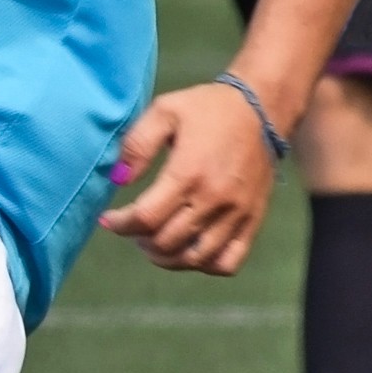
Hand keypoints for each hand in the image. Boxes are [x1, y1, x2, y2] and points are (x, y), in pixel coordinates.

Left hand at [99, 82, 279, 275]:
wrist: (262, 108)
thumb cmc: (208, 109)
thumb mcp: (165, 110)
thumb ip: (136, 145)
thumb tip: (118, 180)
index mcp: (189, 172)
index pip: (145, 219)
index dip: (120, 225)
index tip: (109, 219)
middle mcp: (214, 198)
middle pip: (166, 242)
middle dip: (139, 240)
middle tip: (133, 226)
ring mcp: (237, 213)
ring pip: (194, 258)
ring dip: (166, 257)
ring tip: (154, 241)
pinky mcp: (253, 220)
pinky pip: (227, 262)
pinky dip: (203, 264)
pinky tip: (189, 249)